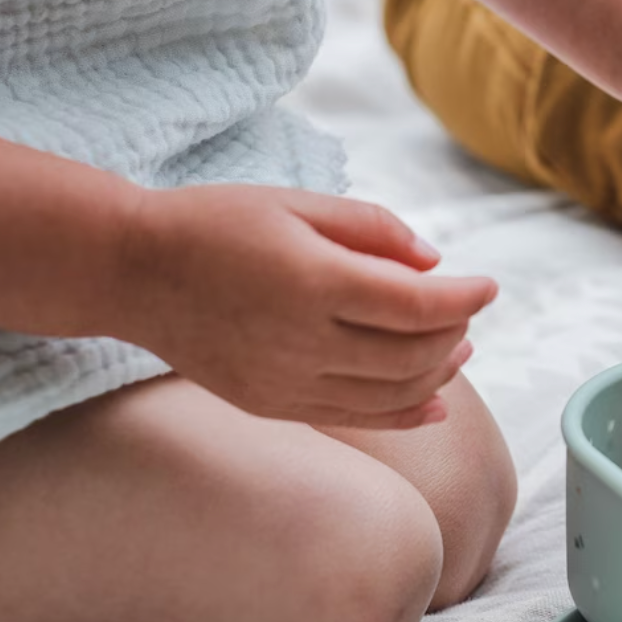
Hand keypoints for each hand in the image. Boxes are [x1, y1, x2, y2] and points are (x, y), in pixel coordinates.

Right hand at [110, 185, 495, 428]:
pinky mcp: (272, 405)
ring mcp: (286, 381)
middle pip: (412, 354)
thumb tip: (433, 262)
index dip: (464, 298)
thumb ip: (371, 228)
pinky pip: (356, 418)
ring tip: (458, 349)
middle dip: (454, 333)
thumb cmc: (215, 224)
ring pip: (391, 394)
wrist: (132, 272)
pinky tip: (433, 403)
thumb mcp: (296, 203)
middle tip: (466, 310)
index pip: (417, 305)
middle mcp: (303, 341)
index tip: (489, 285)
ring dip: (437, 375)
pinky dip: (404, 414)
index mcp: (313, 281)